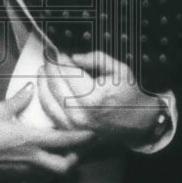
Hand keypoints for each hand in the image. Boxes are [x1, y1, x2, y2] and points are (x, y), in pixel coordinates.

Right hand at [0, 83, 92, 176]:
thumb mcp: (0, 110)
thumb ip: (19, 100)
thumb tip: (30, 88)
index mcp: (31, 139)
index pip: (64, 140)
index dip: (81, 137)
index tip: (92, 133)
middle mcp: (32, 158)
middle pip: (64, 166)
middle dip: (74, 160)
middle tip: (76, 150)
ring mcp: (26, 171)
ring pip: (52, 174)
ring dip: (60, 166)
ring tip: (61, 156)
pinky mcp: (17, 178)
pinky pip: (38, 177)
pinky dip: (44, 171)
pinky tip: (39, 162)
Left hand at [37, 51, 166, 147]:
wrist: (138, 123)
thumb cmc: (129, 95)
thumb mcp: (119, 70)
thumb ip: (95, 59)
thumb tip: (72, 57)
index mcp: (93, 97)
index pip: (68, 72)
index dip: (61, 59)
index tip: (58, 51)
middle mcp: (80, 113)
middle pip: (55, 84)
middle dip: (50, 67)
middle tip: (48, 55)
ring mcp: (73, 125)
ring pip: (48, 99)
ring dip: (43, 81)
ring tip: (43, 68)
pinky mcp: (71, 131)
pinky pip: (50, 113)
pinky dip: (45, 98)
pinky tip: (44, 87)